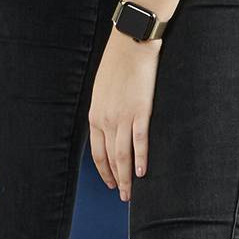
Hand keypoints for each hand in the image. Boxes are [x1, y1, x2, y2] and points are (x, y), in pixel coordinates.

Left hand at [89, 31, 160, 199]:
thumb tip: (109, 125)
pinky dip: (141, 159)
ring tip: (131, 193)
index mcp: (95, 115)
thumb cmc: (117, 64)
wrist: (130, 43)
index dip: (104, 170)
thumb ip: (104, 110)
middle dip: (116, 179)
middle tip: (122, 195)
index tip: (110, 182)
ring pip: (123, 155)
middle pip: (110, 158)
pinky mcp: (141, 112)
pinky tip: (143, 173)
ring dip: (127, 177)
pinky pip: (139, 142)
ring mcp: (123, 117)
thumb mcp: (102, 90)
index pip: (98, 152)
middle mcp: (106, 120)